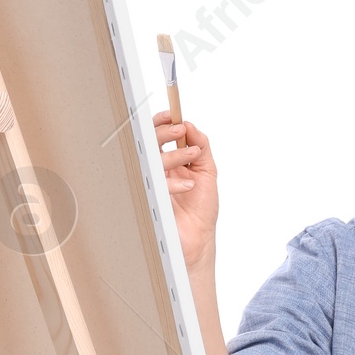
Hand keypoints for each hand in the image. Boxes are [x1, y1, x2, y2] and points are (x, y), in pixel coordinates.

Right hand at [154, 108, 219, 273]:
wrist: (198, 238)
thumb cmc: (200, 208)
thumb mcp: (207, 171)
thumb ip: (201, 145)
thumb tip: (191, 126)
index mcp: (168, 162)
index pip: (157, 136)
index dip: (162, 123)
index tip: (173, 116)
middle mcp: (156, 171)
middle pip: (148, 143)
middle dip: (164, 132)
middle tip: (180, 131)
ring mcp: (150, 184)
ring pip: (151, 159)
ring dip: (174, 154)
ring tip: (192, 157)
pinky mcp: (148, 199)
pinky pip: (155, 183)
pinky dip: (174, 182)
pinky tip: (188, 186)